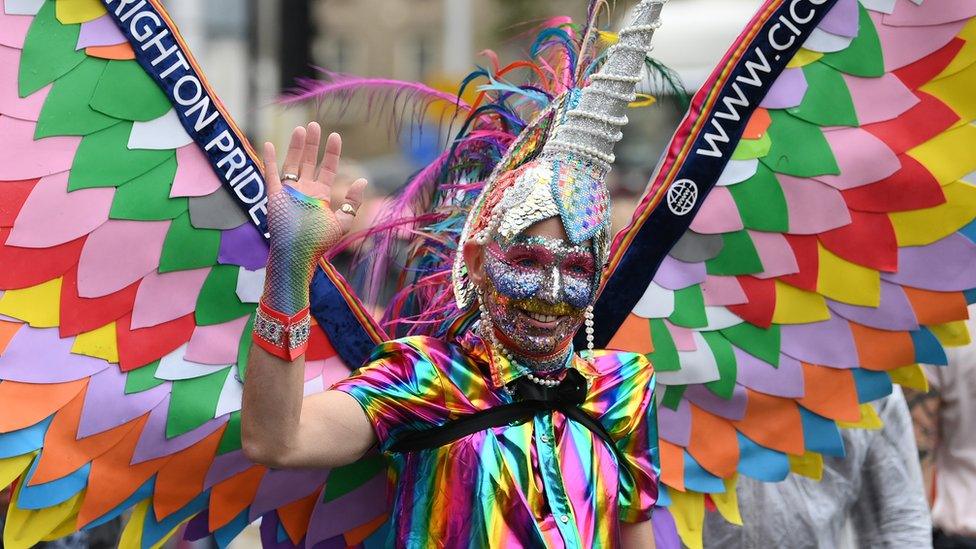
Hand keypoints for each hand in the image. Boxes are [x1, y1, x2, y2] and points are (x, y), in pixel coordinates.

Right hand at [262, 122, 367, 239]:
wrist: (296, 255)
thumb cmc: (318, 243)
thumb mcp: (341, 224)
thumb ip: (351, 204)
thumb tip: (363, 181)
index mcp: (320, 196)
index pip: (328, 169)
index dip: (332, 153)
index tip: (335, 136)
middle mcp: (305, 191)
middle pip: (309, 162)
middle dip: (313, 144)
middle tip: (315, 124)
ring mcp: (289, 192)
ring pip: (292, 163)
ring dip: (295, 146)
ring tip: (301, 129)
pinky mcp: (274, 196)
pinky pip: (271, 174)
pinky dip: (269, 159)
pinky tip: (269, 144)